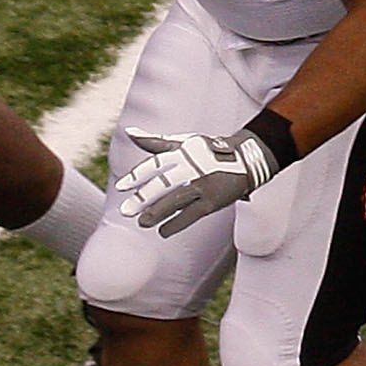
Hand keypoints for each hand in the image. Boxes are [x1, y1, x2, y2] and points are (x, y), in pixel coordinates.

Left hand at [115, 126, 287, 236]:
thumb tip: (130, 133)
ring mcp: (202, 184)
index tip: (121, 187)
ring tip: (142, 223)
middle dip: (144, 198)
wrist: (244, 158)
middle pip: (163, 183)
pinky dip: (176, 224)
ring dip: (158, 213)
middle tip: (126, 211)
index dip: (138, 176)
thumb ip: (155, 142)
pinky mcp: (212, 201)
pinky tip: (162, 232)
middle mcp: (191, 167)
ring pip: (176, 200)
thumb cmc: (207, 151)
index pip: (156, 164)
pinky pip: (191, 214)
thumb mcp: (183, 142)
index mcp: (182, 152)